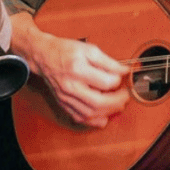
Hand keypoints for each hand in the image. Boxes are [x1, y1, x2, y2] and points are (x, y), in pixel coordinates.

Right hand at [11, 12, 130, 127]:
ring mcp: (66, 97)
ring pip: (90, 114)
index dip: (118, 80)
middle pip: (99, 102)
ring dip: (108, 112)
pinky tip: (103, 115)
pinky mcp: (63, 104)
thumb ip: (108, 62)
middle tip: (125, 95)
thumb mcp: (89, 49)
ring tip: (117, 104)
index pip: (105, 82)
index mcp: (77, 69)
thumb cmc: (65, 51)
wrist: (44, 56)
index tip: (122, 76)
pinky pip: (80, 118)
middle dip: (117, 101)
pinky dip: (94, 120)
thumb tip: (124, 71)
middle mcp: (70, 86)